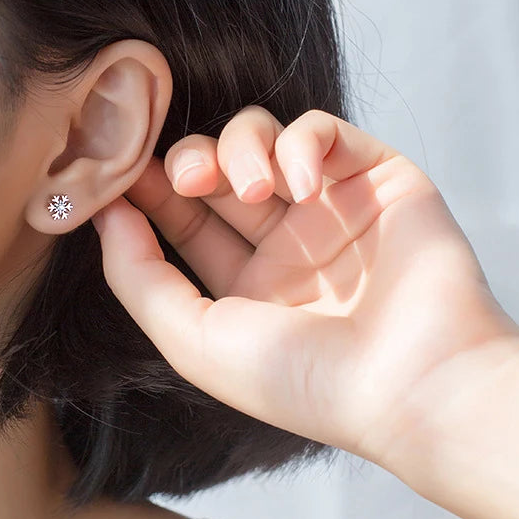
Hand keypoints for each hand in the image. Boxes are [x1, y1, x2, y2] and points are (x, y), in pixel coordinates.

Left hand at [91, 106, 518, 476]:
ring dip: (243, 147)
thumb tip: (105, 212)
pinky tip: (300, 183)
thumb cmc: (302, 378)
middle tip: (185, 177)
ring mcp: (336, 211)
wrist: (413, 385)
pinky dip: (303, 143)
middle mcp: (291, 245)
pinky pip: (328, 133)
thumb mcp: (192, 340)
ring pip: (269, 140)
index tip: (124, 170)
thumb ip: (138, 277)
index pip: (189, 218)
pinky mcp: (382, 181)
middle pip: (222, 171)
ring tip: (254, 186)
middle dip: (194, 161)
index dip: (152, 189)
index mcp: (249, 285)